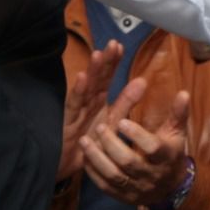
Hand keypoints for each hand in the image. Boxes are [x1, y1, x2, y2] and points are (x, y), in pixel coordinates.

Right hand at [59, 41, 123, 182]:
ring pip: (85, 90)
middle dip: (104, 62)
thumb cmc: (89, 142)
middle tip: (112, 44)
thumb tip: (143, 80)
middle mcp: (86, 104)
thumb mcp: (113, 120)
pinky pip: (73, 107)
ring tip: (99, 55)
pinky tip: (82, 78)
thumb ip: (126, 102)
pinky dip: (78, 92)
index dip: (113, 63)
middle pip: (96, 80)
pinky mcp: (67, 124)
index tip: (120, 45)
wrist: (66, 166)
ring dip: (92, 72)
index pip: (106, 78)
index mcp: (97, 101)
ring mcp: (76, 113)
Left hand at [82, 77, 191, 206]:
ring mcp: (137, 188)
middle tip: (99, 127)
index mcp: (167, 157)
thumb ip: (178, 114)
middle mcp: (152, 175)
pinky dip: (93, 172)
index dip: (137, 135)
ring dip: (97, 158)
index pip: (152, 148)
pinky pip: (105, 186)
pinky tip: (85, 157)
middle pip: (129, 162)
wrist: (171, 187)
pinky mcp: (124, 197)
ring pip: (114, 175)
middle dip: (111, 144)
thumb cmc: (171, 152)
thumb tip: (183, 93)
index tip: (122, 121)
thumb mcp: (176, 133)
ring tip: (84, 140)